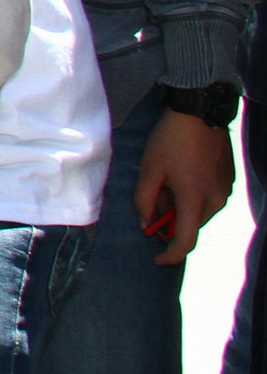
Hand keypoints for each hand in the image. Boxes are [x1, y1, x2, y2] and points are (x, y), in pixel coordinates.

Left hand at [137, 109, 236, 264]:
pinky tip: (180, 175)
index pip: (186, 242)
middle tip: (153, 200)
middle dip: (171, 222)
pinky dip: (193, 197)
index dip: (170, 255)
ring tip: (166, 182)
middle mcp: (216, 201)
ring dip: (182, 208)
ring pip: (200, 212)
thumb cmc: (170, 141)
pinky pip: (209, 199)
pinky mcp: (229, 181)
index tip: (156, 259)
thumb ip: (144, 201)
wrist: (199, 114)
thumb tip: (147, 224)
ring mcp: (226, 191)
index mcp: (195, 201)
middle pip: (192, 226)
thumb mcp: (149, 170)